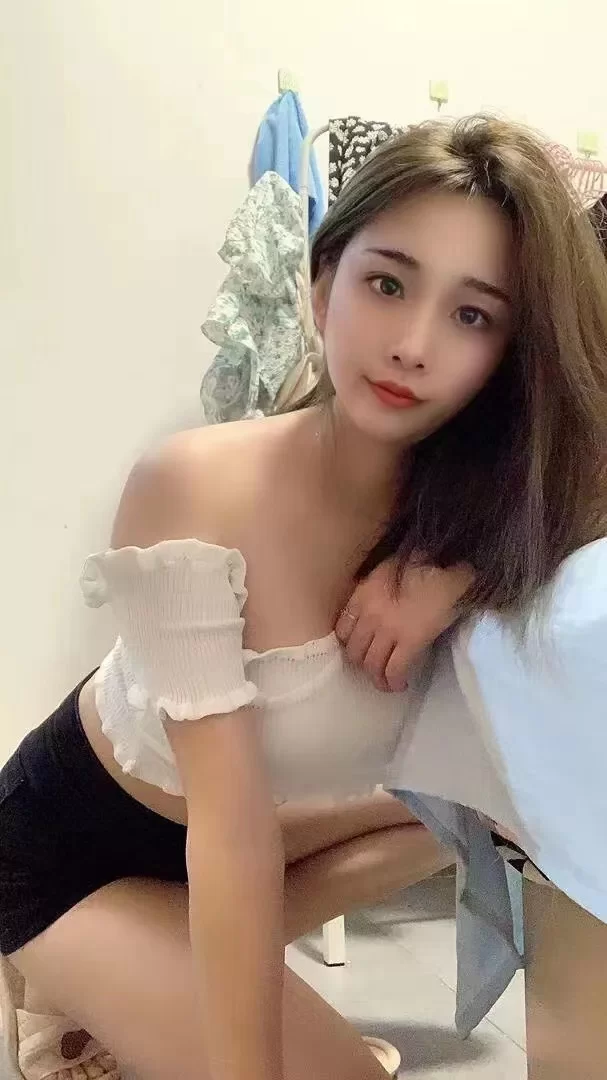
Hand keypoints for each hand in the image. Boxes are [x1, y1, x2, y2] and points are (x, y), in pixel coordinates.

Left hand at [336, 558, 474, 691]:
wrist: (447, 563)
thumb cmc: (422, 561)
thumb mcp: (386, 570)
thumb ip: (374, 590)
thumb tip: (373, 606)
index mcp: (362, 595)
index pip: (342, 629)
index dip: (349, 644)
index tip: (359, 650)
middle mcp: (368, 615)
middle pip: (354, 651)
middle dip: (363, 665)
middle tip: (374, 669)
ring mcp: (388, 630)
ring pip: (372, 664)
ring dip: (377, 678)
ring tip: (387, 683)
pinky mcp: (410, 641)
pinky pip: (395, 669)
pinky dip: (395, 681)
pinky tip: (400, 685)